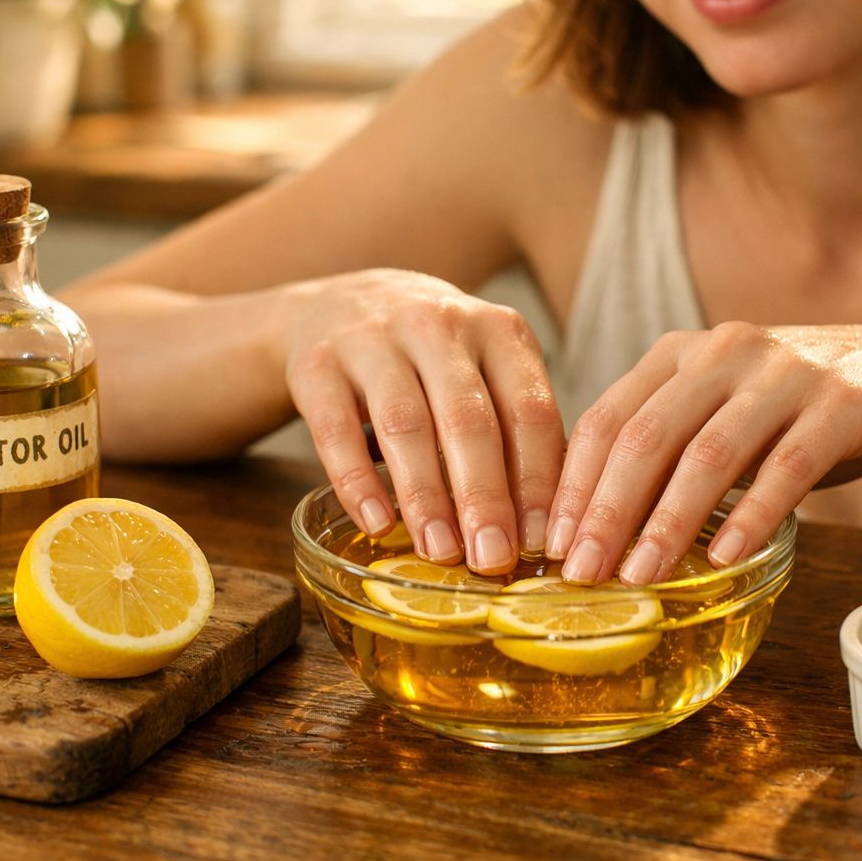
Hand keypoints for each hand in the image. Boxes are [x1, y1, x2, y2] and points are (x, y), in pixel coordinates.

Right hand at [283, 269, 564, 573]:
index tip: (543, 541)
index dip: (539, 481)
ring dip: (426, 497)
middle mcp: (438, 326)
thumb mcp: (486, 370)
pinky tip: (378, 524)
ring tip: (441, 552)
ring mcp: (373, 340)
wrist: (346, 302)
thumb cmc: (437, 357)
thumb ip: (514, 431)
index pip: (529, 411)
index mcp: (498, 331)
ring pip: (405, 425)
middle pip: (468, 420)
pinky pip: (336, 430)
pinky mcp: (317, 364)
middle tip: (493, 559)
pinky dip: (359, 483)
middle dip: (485, 497)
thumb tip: (544, 525)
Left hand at [544, 322, 861, 584]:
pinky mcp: (844, 403)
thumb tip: (597, 531)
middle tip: (582, 573)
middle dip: (606, 510)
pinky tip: (724, 558)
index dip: (574, 484)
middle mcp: (727, 351)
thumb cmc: (807, 412)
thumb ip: (671, 449)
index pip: (607, 417)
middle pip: (645, 435)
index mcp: (684, 353)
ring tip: (641, 577)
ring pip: (709, 452)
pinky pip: (788, 466)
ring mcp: (786, 374)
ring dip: (667, 521)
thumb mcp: (727, 414)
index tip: (552, 547)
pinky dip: (751, 515)